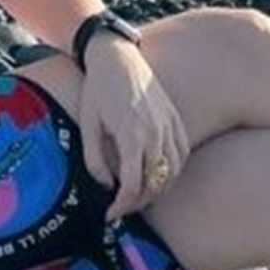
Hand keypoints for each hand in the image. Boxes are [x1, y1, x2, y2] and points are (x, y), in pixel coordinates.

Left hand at [77, 39, 190, 221]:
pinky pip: (182, 152)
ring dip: (159, 188)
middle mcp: (155, 131)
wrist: (116, 55)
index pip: (133, 185)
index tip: (110, 214)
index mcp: (131, 134)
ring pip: (173, 170)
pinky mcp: (174, 116)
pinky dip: (174, 169)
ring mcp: (168, 123)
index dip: (121, 205)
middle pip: (156, 182)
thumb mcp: (87, 124)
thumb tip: (106, 185)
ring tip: (140, 195)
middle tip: (122, 208)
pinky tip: (160, 175)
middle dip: (138, 202)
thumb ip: (94, 160)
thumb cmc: (97, 88)